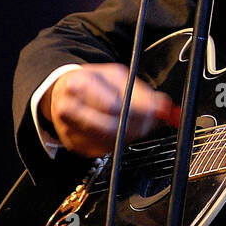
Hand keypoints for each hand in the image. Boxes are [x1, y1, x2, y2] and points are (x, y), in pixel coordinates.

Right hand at [40, 63, 178, 157]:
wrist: (64, 92)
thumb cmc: (92, 81)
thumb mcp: (116, 76)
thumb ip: (140, 91)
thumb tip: (162, 106)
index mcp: (77, 85)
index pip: (113, 105)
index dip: (139, 110)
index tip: (154, 109)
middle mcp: (69, 110)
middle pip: (112, 128)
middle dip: (138, 125)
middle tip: (152, 118)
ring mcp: (70, 131)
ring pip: (110, 142)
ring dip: (131, 134)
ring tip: (139, 121)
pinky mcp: (75, 146)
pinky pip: (105, 149)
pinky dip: (120, 141)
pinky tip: (124, 129)